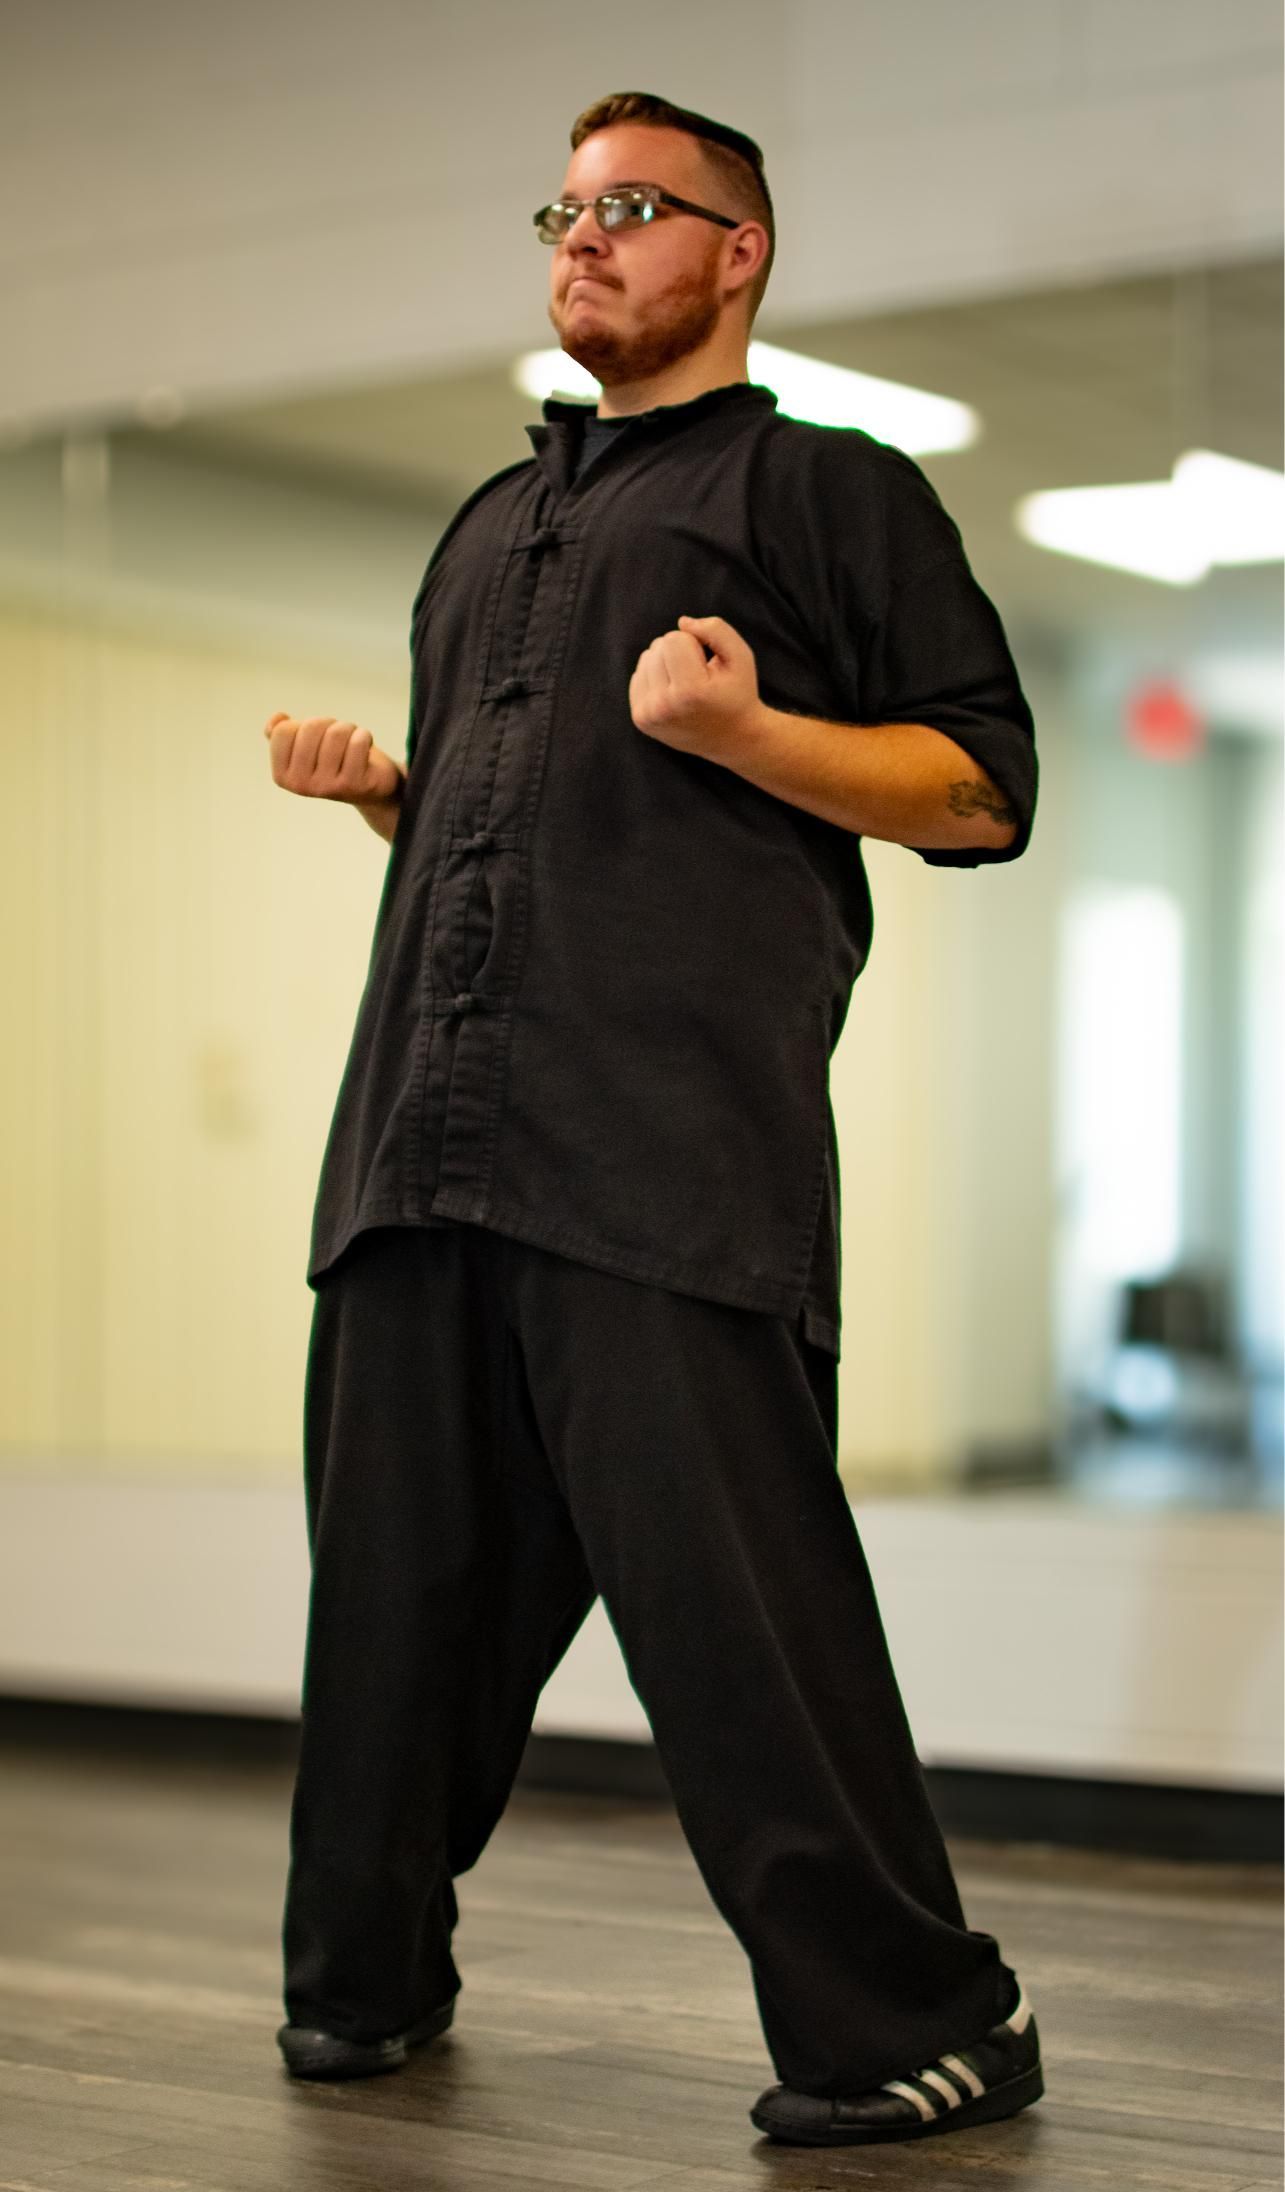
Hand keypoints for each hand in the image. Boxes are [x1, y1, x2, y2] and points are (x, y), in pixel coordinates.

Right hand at [262, 712, 403, 806]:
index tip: (315, 737)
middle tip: (338, 738)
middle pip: (310, 727)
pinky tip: (365, 747)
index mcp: (282, 776)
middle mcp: (301, 785)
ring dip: (348, 728)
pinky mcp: (354, 784)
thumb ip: (282, 734)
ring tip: (352, 741)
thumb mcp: (304, 748)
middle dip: (328, 723)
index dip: (302, 724)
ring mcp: (327, 787)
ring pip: (336, 732)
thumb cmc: (334, 761)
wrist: (370, 788)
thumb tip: (276, 721)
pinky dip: (364, 736)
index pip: (283, 731)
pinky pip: (358, 742)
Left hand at [628, 615, 763, 760]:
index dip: (694, 644)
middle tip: (700, 678)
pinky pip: (638, 676)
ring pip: (646, 660)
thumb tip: (682, 622)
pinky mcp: (640, 719)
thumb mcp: (741, 656)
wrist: (733, 739)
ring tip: (687, 685)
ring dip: (667, 664)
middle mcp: (665, 707)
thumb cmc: (737, 693)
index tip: (707, 666)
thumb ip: (716, 630)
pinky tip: (674, 694)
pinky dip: (656, 678)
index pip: (673, 639)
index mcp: (690, 692)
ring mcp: (649, 715)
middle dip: (679, 653)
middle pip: (657, 647)